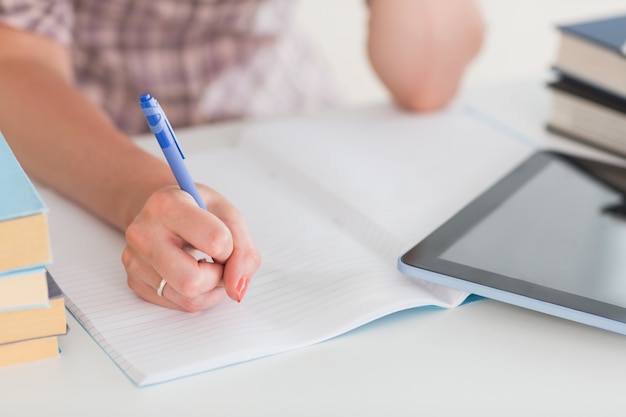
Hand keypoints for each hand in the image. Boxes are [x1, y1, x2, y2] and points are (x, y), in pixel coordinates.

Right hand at [121, 184, 261, 311]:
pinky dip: (196, 295)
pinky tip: (191, 272)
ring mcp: (134, 259)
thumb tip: (236, 290)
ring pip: (188, 299)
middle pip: (193, 281)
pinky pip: (178, 305)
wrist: (163, 211)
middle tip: (218, 261)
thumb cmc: (198, 210)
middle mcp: (143, 232)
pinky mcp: (134, 281)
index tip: (225, 240)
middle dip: (218, 277)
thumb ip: (243, 251)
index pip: (216, 241)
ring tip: (207, 266)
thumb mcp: (229, 216)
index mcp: (168, 205)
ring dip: (211, 289)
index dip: (231, 247)